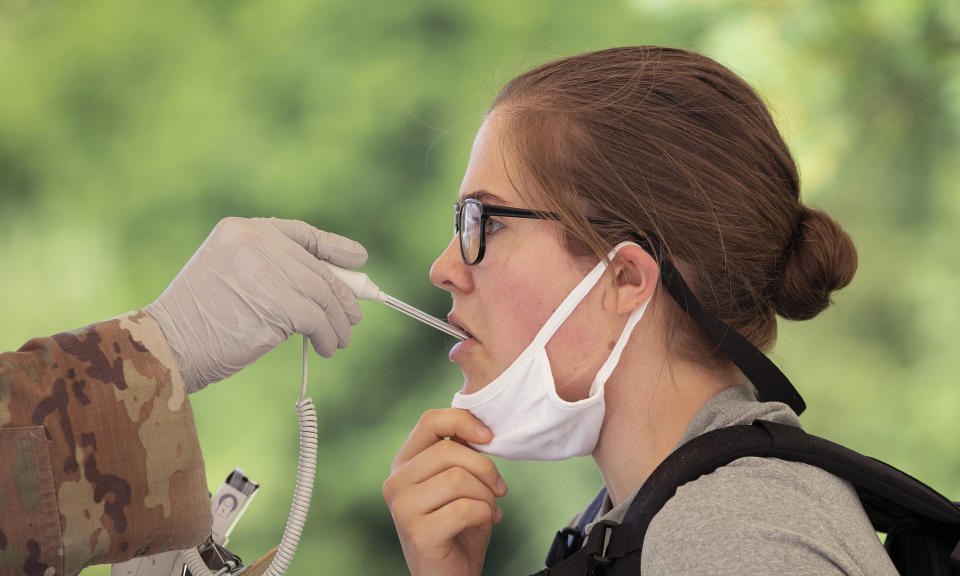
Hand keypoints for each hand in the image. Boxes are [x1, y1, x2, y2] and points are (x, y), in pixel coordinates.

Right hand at [143, 217, 366, 392]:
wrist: (167, 347)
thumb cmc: (200, 320)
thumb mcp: (232, 277)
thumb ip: (273, 271)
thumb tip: (333, 286)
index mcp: (241, 229)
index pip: (300, 233)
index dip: (333, 247)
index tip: (358, 259)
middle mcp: (254, 243)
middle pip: (315, 269)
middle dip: (341, 296)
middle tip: (354, 317)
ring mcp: (265, 272)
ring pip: (321, 295)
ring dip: (337, 321)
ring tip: (341, 339)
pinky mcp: (275, 304)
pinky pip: (316, 319)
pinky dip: (327, 335)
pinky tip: (327, 347)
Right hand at [383, 408, 507, 575]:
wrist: (451, 574)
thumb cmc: (458, 526)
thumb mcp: (458, 482)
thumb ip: (460, 454)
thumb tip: (481, 428)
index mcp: (404, 464)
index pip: (430, 421)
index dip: (463, 421)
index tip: (489, 437)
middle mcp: (395, 482)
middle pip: (448, 450)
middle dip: (485, 468)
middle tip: (499, 488)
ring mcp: (403, 508)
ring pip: (458, 478)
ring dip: (486, 494)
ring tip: (490, 508)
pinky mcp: (418, 533)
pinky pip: (464, 509)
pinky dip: (485, 514)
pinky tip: (486, 522)